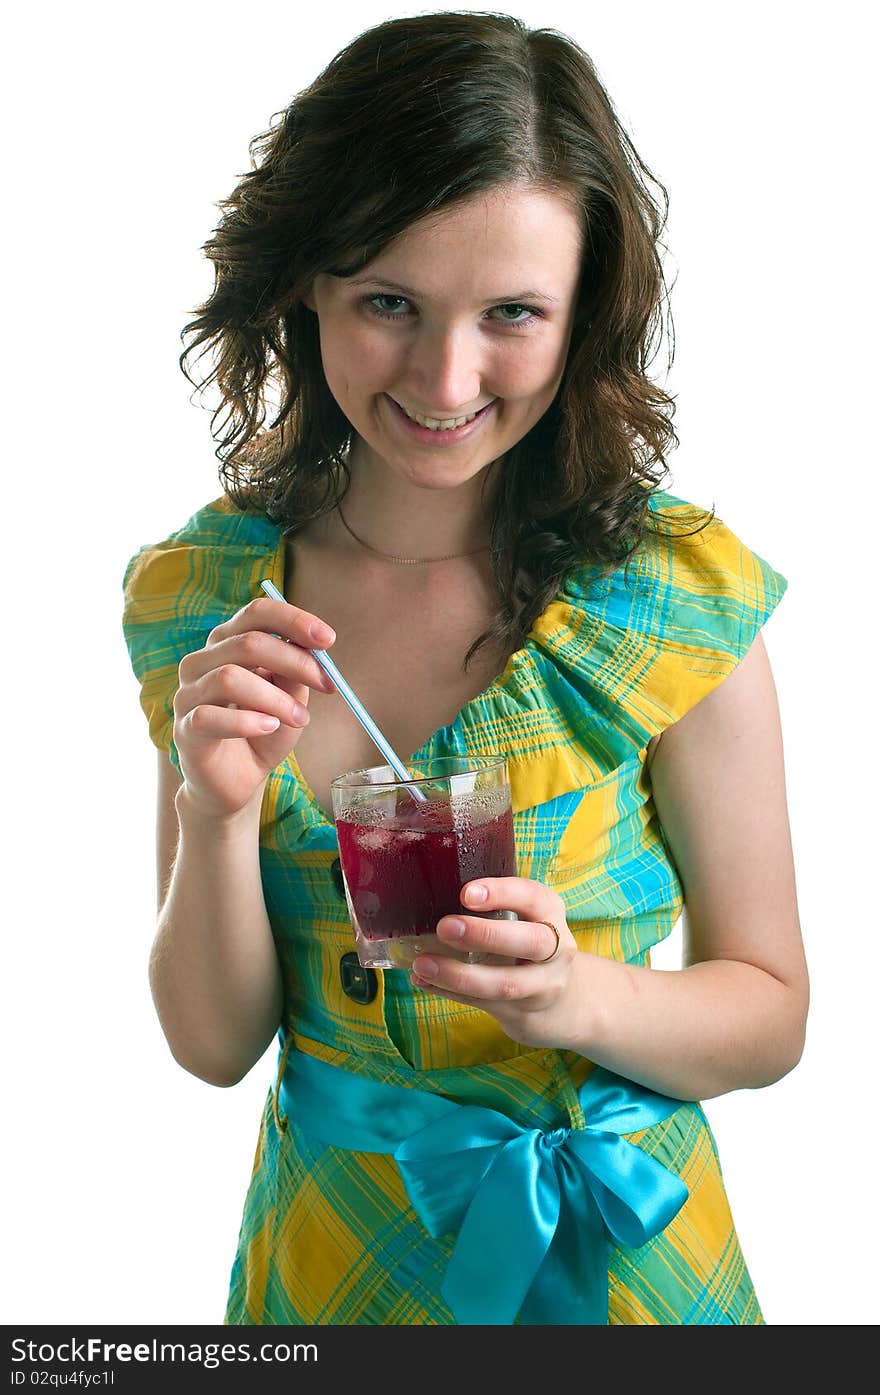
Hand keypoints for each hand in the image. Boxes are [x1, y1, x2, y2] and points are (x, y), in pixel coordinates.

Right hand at [172, 595, 336, 819]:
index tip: (328, 640)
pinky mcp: (184, 728)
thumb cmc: (263, 732)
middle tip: (327, 685)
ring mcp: (188, 693)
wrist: (237, 781)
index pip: (257, 613)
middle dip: (295, 662)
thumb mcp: (289, 699)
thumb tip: (314, 648)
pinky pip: (209, 716)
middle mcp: (202, 661)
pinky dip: (246, 722)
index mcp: (228, 643)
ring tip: (299, 719)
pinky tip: (269, 728)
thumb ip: (296, 673)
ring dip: (275, 699)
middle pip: (248, 643)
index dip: (294, 620)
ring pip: (229, 677)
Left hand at [411, 877, 581, 1049]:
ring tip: (423, 964)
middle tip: (445, 927)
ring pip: (506, 983)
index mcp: (550, 915)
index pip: (534, 898)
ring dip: (459, 974)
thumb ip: (495, 906)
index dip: (502, 893)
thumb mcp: (527, 919)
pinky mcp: (523, 1014)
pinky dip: (450, 992)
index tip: (467, 893)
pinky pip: (484, 1004)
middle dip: (486, 934)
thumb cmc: (530, 945)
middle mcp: (555, 951)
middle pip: (532, 942)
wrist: (568, 1002)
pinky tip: (424, 981)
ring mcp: (542, 987)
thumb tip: (430, 893)